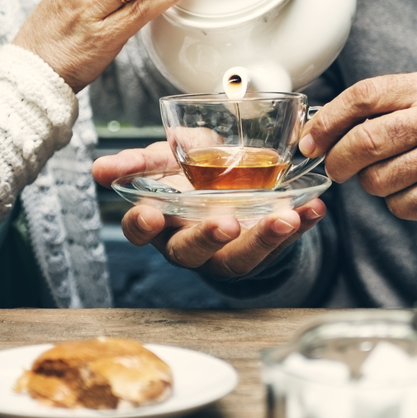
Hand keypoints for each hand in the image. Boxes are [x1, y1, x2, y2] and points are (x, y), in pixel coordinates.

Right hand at [92, 142, 325, 278]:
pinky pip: (283, 245)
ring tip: (286, 218)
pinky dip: (302, 225)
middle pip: (192, 251)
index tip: (150, 213)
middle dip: (208, 238)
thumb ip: (139, 161)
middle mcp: (191, 243)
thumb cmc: (193, 176)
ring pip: (241, 257)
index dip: (142, 225)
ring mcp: (227, 252)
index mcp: (161, 222)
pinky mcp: (263, 251)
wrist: (232, 183)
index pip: (141, 231)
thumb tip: (102, 168)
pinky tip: (314, 208)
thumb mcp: (167, 161)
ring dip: (264, 238)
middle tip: (227, 223)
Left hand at [299, 72, 416, 219]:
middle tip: (334, 168)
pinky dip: (395, 202)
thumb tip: (316, 127)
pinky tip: (411, 189)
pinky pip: (400, 204)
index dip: (327, 120)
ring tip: (387, 174)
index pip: (363, 96)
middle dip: (338, 160)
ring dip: (370, 183)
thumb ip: (377, 106)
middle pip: (366, 141)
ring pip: (378, 179)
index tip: (310, 140)